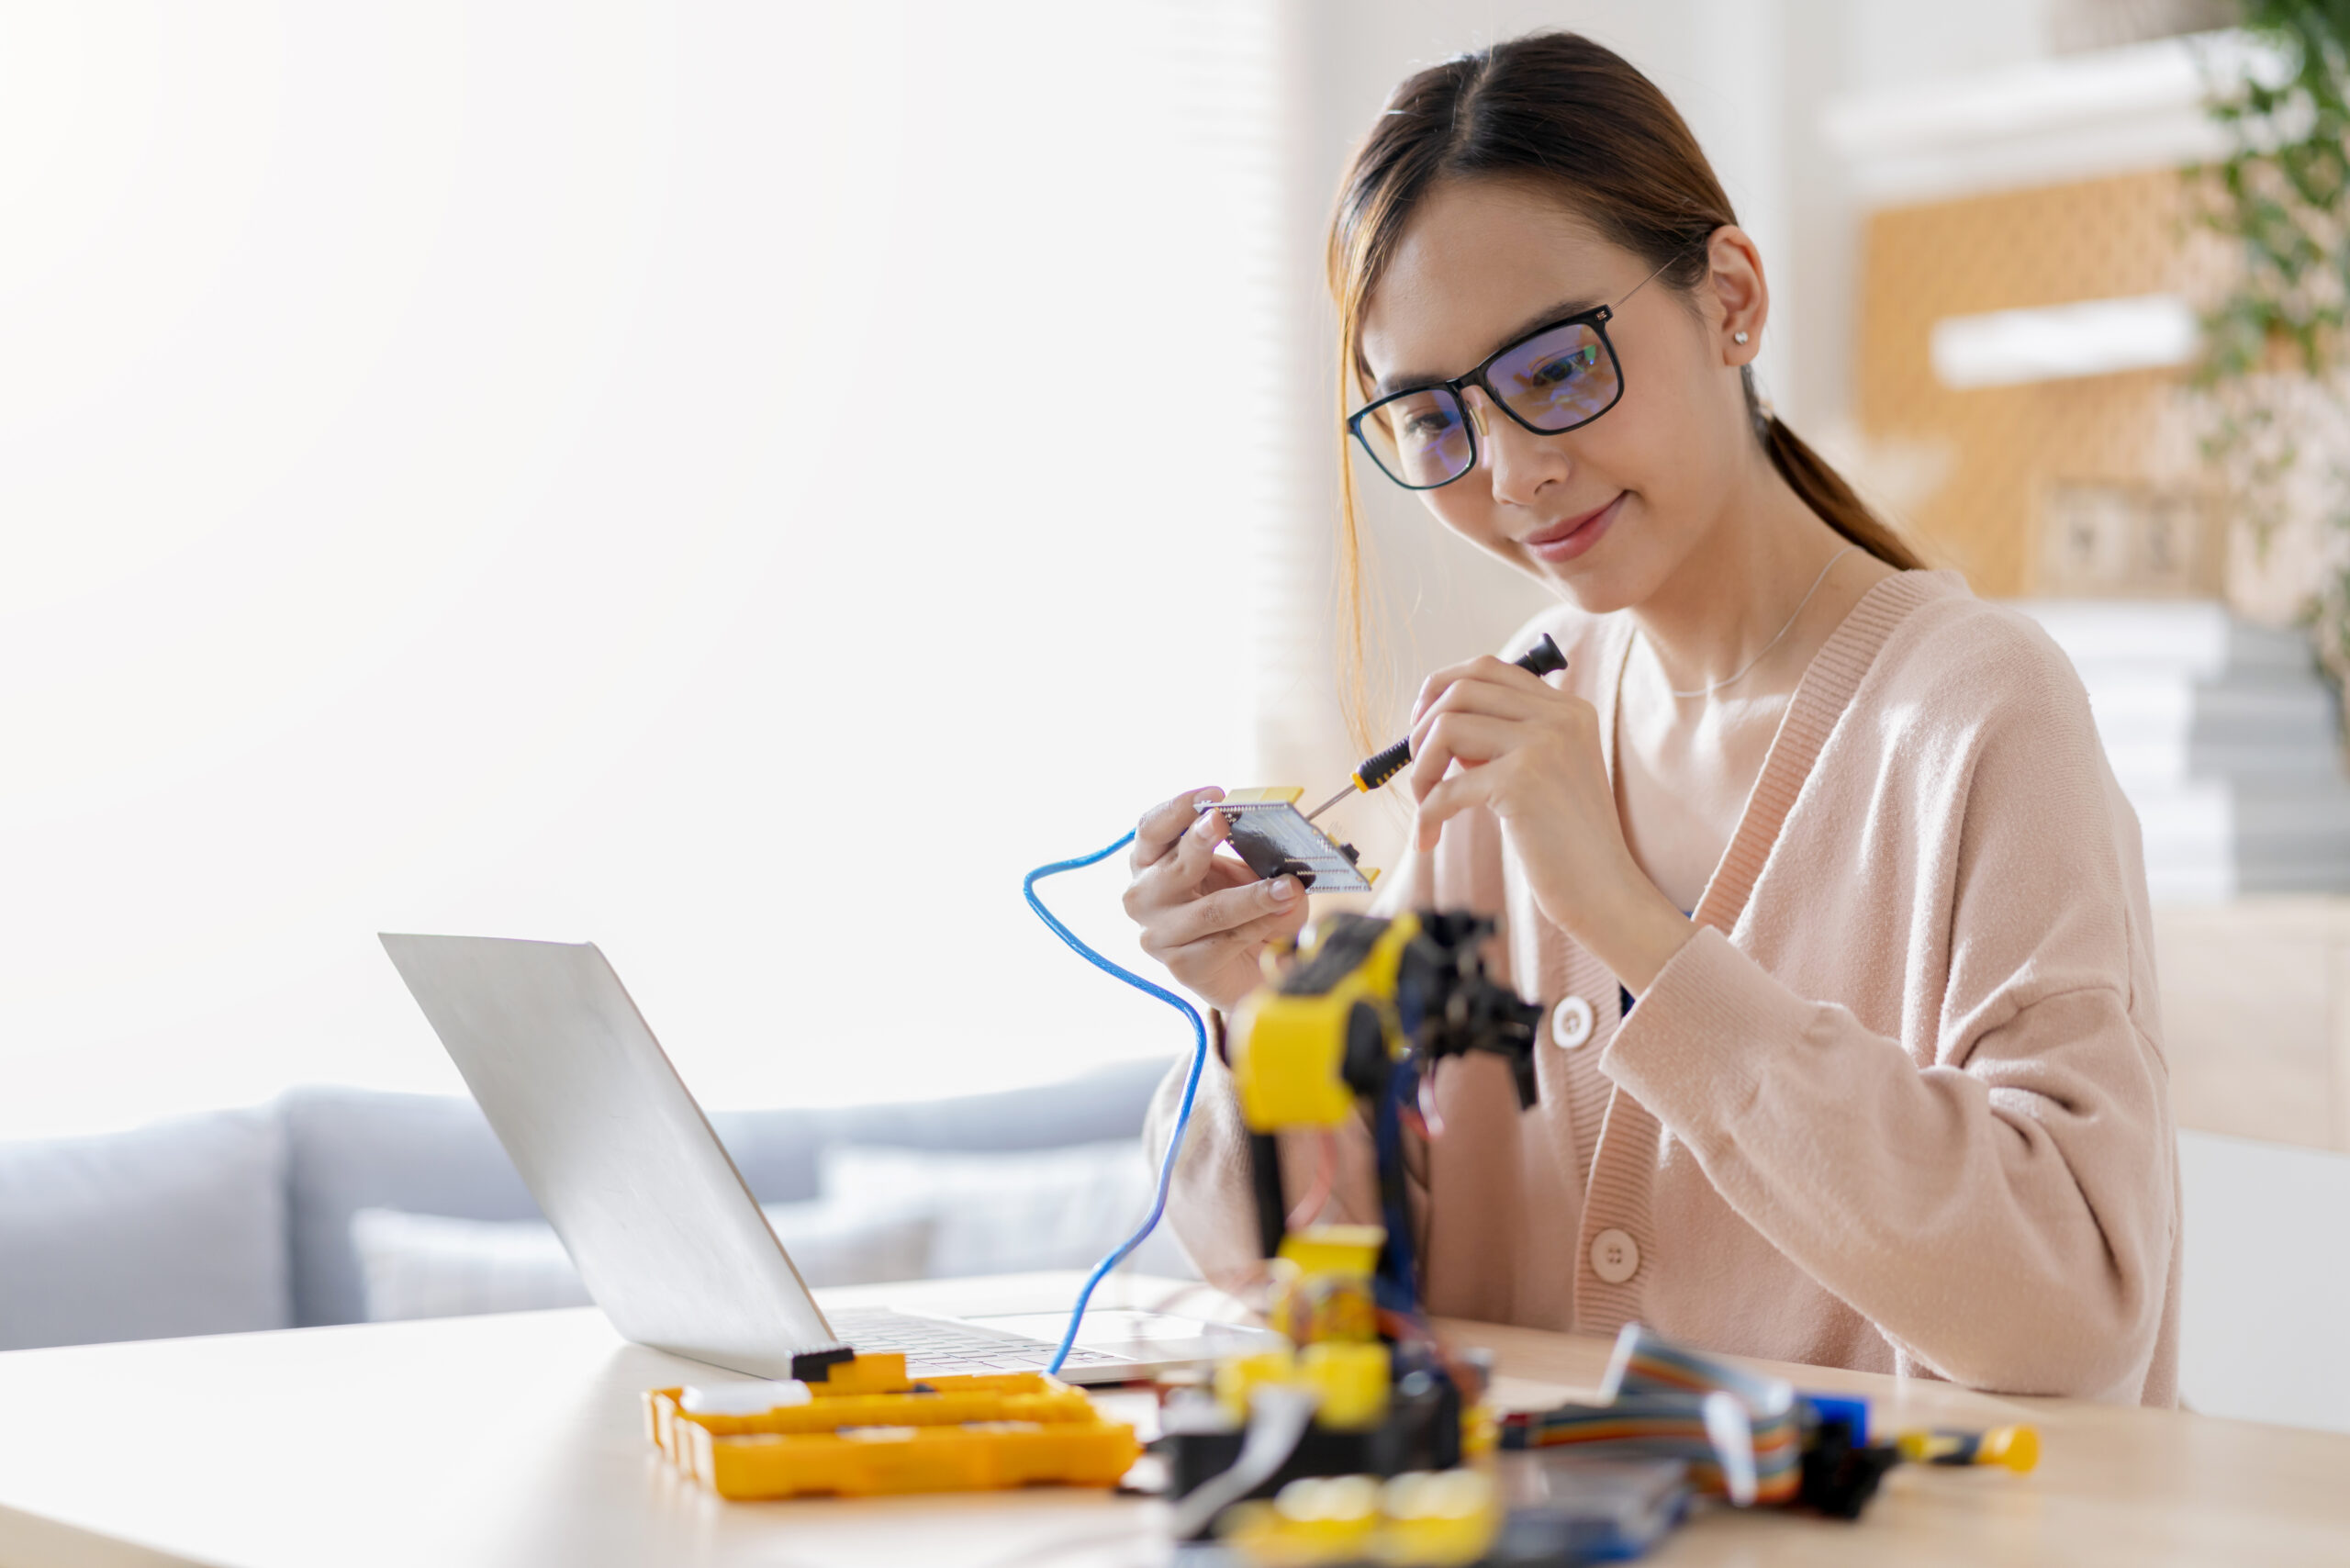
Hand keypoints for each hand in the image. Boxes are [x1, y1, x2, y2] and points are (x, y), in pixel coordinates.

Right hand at [1123, 787, 1309, 1014]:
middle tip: (1224, 821)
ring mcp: (1159, 936)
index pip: (1151, 829)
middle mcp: (1145, 897)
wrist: (1252, 968)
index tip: (1213, 795)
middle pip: (1171, 866)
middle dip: (1199, 840)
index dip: (1177, 809)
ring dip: (1252, 897)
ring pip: (1208, 911)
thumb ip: (1259, 856)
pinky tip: (1280, 917)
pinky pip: (1224, 942)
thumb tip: (1281, 850)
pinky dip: (1258, 927)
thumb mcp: (1252, 871)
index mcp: (1152, 862)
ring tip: (1287, 887)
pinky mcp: (1182, 968)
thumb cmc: (1246, 909)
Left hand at [1406, 657, 1693, 992]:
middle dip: (1422, 725)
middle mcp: (1559, 716)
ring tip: (1426, 804)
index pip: (1487, 668)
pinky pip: (1445, 787)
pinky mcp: (1521, 782)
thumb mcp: (1543, 772)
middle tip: (1418, 767)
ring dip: (1420, 769)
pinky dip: (1426, 814)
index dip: (1441, 688)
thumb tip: (1436, 724)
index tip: (1422, 724)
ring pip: (1445, 727)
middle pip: (1461, 689)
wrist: (1605, 890)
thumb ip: (1502, 740)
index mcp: (1568, 709)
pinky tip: (1427, 838)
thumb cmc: (1567, 840)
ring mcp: (1542, 744)